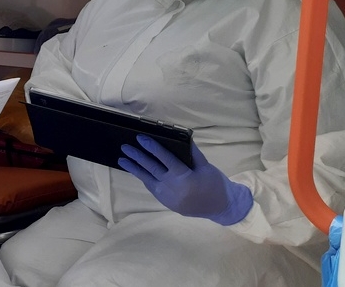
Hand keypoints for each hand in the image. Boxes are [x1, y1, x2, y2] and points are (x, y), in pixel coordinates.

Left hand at [118, 135, 251, 225]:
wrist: (221, 208)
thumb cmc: (215, 184)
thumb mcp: (206, 166)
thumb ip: (192, 153)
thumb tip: (180, 137)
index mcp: (184, 177)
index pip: (164, 159)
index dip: (152, 147)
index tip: (140, 138)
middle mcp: (173, 188)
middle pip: (151, 169)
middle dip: (137, 157)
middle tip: (125, 147)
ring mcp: (168, 197)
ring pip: (147, 180)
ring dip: (134, 169)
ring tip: (122, 159)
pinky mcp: (166, 203)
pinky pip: (152, 188)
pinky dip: (145, 178)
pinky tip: (137, 170)